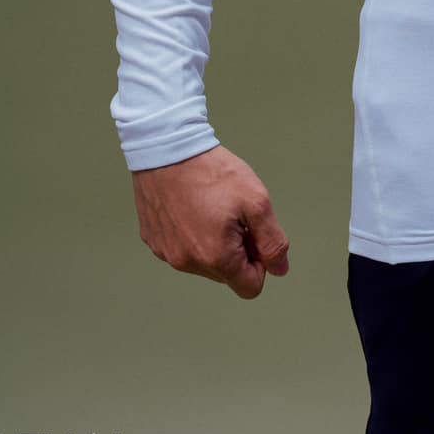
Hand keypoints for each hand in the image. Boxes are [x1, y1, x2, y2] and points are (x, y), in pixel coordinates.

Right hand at [130, 143, 290, 299]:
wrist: (169, 147)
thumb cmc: (213, 172)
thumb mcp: (257, 202)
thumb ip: (272, 241)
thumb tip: (280, 269)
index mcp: (216, 258)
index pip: (250, 287)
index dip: (260, 263)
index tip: (255, 234)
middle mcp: (187, 263)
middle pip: (226, 275)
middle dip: (237, 251)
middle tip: (235, 215)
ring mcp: (167, 253)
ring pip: (202, 262)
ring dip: (213, 243)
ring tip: (212, 206)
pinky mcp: (153, 239)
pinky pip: (180, 248)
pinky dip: (191, 234)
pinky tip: (192, 206)